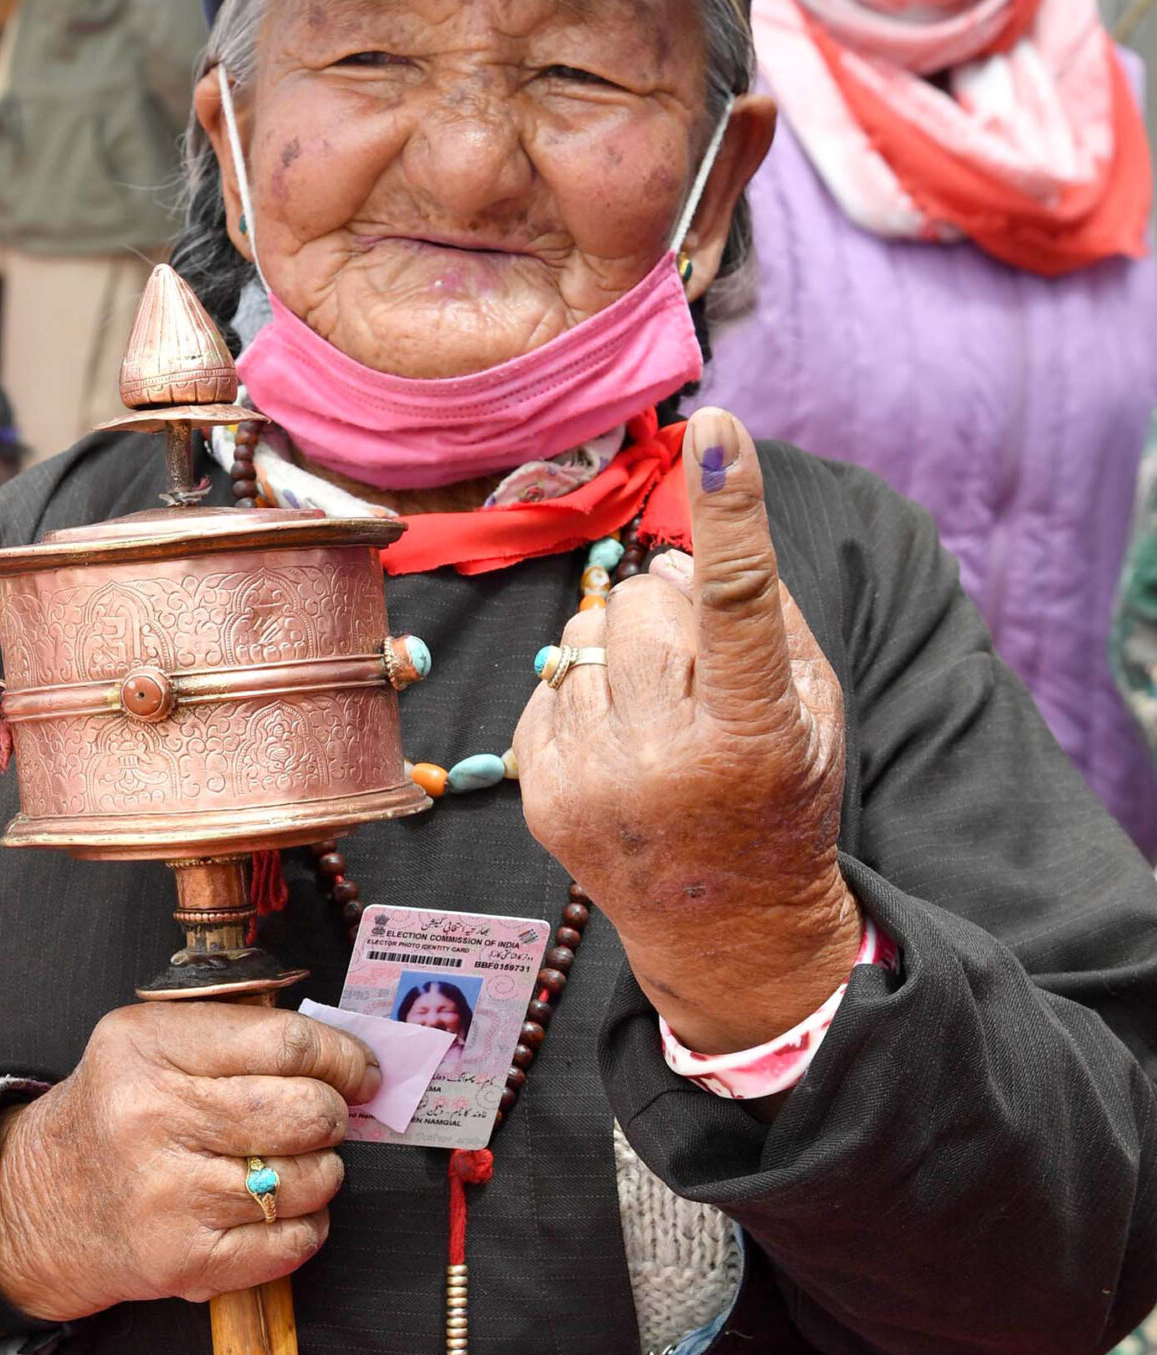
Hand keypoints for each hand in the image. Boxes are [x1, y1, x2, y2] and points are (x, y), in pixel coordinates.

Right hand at [0, 1004, 379, 1323]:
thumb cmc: (119, 1114)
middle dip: (332, 1116)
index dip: (342, 1058)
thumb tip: (348, 1062)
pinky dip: (306, 1227)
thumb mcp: (152, 1043)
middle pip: (306, 1113)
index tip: (358, 1071)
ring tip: (291, 1165)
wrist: (42, 1204)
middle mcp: (153, 1118)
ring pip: (307, 1181)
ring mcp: (168, 1196)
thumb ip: (239, 1035)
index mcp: (149, 1047)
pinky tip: (278, 1211)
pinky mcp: (184, 1261)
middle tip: (320, 1119)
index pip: (286, 1043)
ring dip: (321, 1172)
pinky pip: (291, 1245)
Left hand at [514, 405, 861, 1053]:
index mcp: (755, 734)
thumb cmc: (778, 792)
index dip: (731, 509)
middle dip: (666, 614)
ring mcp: (597, 783)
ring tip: (658, 724)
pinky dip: (582, 697)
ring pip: (583, 636)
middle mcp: (669, 762)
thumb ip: (760, 611)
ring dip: (618, 658)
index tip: (719, 430)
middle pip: (641, 601)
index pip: (738, 603)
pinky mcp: (543, 796)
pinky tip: (619, 747)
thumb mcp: (810, 706)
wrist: (725, 924)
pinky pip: (547, 682)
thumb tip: (674, 546)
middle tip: (696, 674)